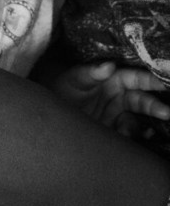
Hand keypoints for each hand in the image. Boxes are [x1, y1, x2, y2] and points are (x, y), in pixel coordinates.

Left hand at [50, 61, 169, 131]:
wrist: (48, 116)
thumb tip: (109, 65)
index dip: (151, 80)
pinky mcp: (111, 131)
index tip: (165, 82)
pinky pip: (127, 135)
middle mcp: (117, 96)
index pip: (135, 78)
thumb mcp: (73, 80)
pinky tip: (130, 140)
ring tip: (139, 133)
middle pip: (141, 100)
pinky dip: (133, 138)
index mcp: (112, 79)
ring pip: (136, 119)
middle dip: (154, 106)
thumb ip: (90, 73)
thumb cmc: (60, 90)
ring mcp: (115, 114)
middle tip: (166, 112)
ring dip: (141, 126)